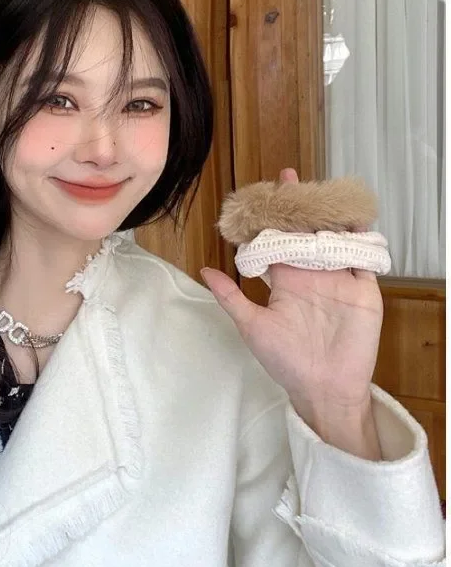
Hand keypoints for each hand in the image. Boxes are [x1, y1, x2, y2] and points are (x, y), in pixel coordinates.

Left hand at [201, 168, 383, 421]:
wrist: (323, 389)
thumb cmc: (285, 361)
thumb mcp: (251, 326)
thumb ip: (230, 296)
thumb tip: (204, 269)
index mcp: (284, 280)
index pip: (275, 241)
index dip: (269, 220)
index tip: (260, 195)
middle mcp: (310, 274)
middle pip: (304, 232)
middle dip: (297, 206)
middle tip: (288, 177)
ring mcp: (338, 279)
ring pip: (333, 238)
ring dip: (327, 216)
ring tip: (319, 191)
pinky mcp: (363, 289)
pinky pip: (363, 258)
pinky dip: (360, 239)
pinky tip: (354, 219)